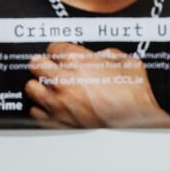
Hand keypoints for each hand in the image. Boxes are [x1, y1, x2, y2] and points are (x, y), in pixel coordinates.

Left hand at [25, 42, 169, 127]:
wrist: (137, 122)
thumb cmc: (134, 95)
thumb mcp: (127, 62)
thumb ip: (109, 54)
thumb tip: (103, 56)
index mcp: (78, 61)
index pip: (53, 48)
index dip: (59, 51)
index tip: (62, 56)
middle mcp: (63, 80)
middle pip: (36, 64)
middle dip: (43, 64)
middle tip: (49, 66)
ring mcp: (58, 102)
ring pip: (31, 88)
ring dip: (39, 85)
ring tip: (48, 87)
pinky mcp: (57, 122)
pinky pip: (36, 111)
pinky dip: (42, 108)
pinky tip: (52, 106)